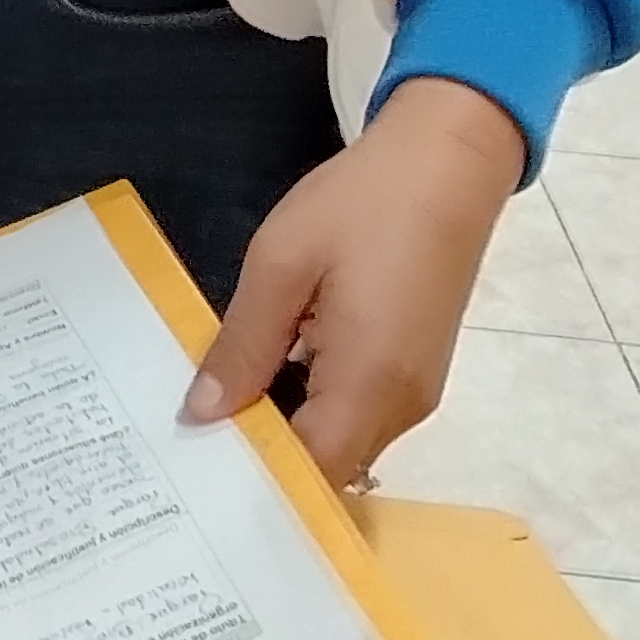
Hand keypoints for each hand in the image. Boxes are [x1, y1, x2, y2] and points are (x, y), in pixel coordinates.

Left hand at [182, 76, 521, 486]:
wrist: (448, 161)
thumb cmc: (361, 204)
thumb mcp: (281, 263)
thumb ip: (242, 345)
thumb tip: (202, 416)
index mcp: (370, 383)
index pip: (309, 472)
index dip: (253, 478)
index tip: (193, 465)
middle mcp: (402, 406)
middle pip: (327, 465)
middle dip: (265, 456)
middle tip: (191, 435)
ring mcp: (417, 391)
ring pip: (343, 441)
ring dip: (288, 429)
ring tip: (220, 403)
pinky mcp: (417, 371)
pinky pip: (358, 412)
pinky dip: (314, 406)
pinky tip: (267, 374)